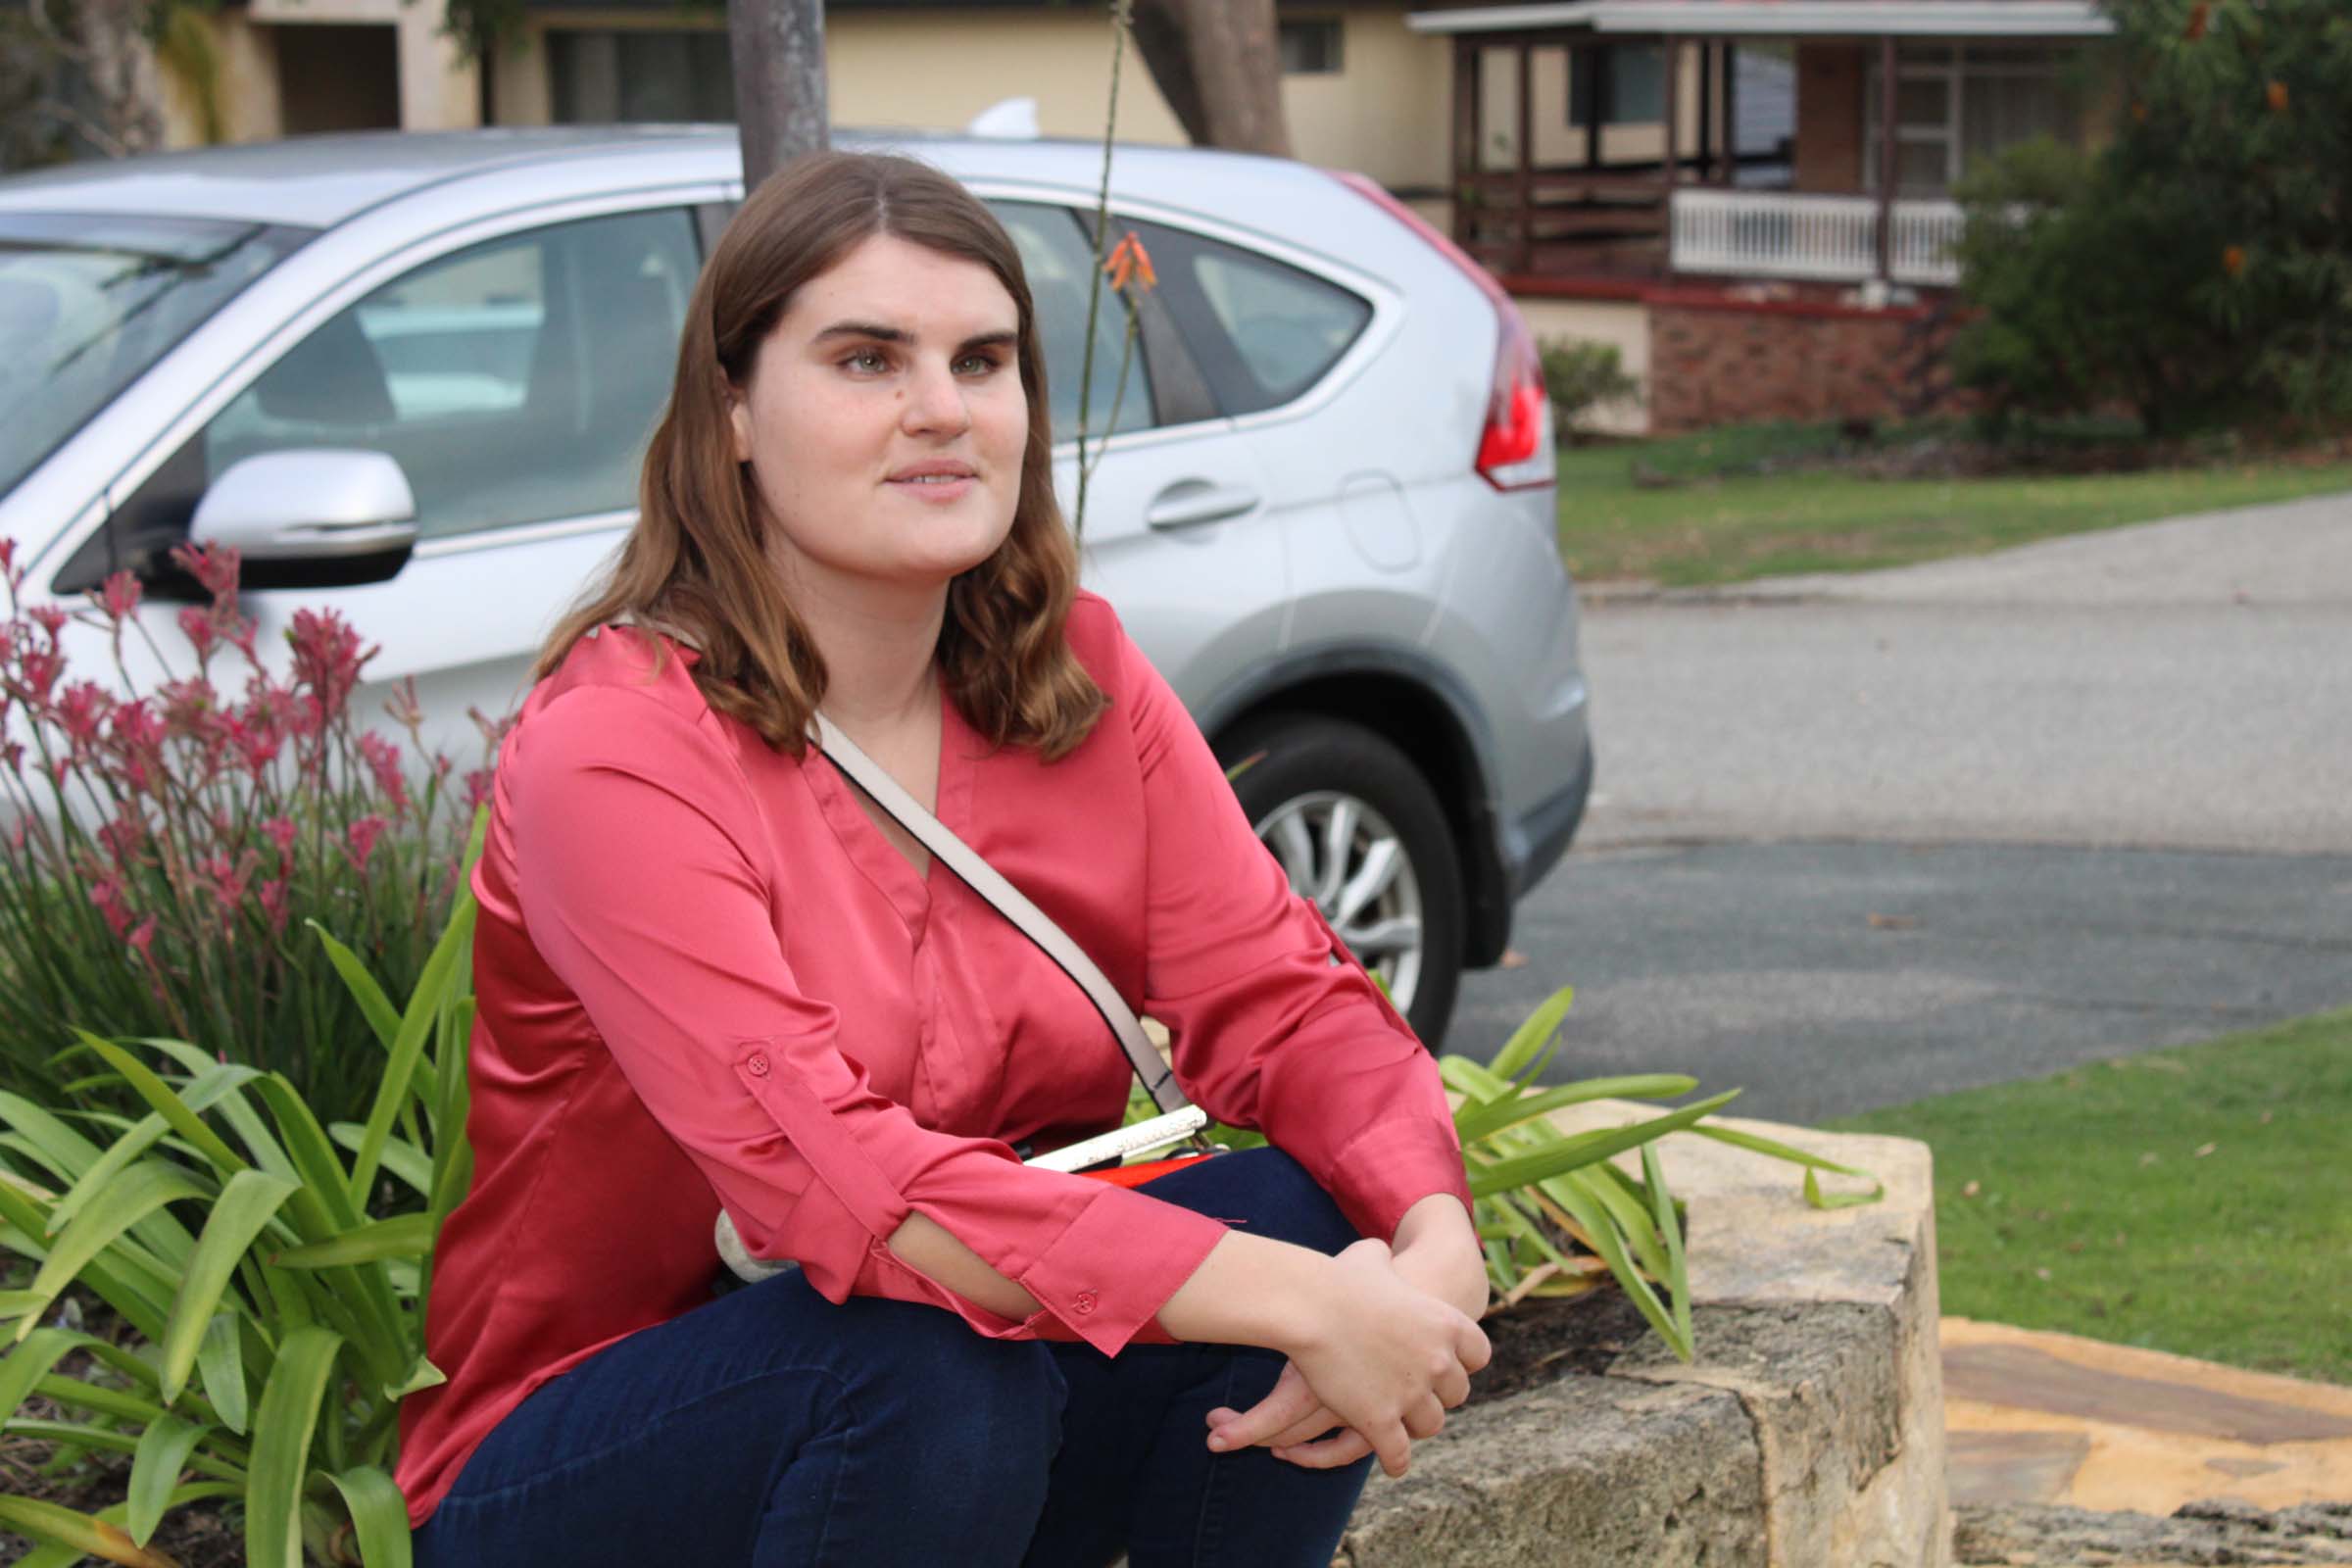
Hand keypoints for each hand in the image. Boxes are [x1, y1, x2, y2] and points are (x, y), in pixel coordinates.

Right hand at [1203, 1237, 1487, 1477]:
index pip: (1479, 1354)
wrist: (1312, 1307)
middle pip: (1457, 1394)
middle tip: (1420, 1395)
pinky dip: (1396, 1461)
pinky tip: (1391, 1463)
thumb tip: (1380, 1252)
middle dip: (1440, 1396)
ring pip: (1431, 1425)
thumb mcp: (1370, 1258)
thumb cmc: (1336, 1279)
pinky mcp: (1381, 1422)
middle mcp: (1439, 1362)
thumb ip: (1384, 1259)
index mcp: (1446, 1323)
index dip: (1464, 1362)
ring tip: (1402, 1426)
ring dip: (1417, 1426)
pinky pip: (1399, 1455)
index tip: (1448, 1365)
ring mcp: (1412, 1395)